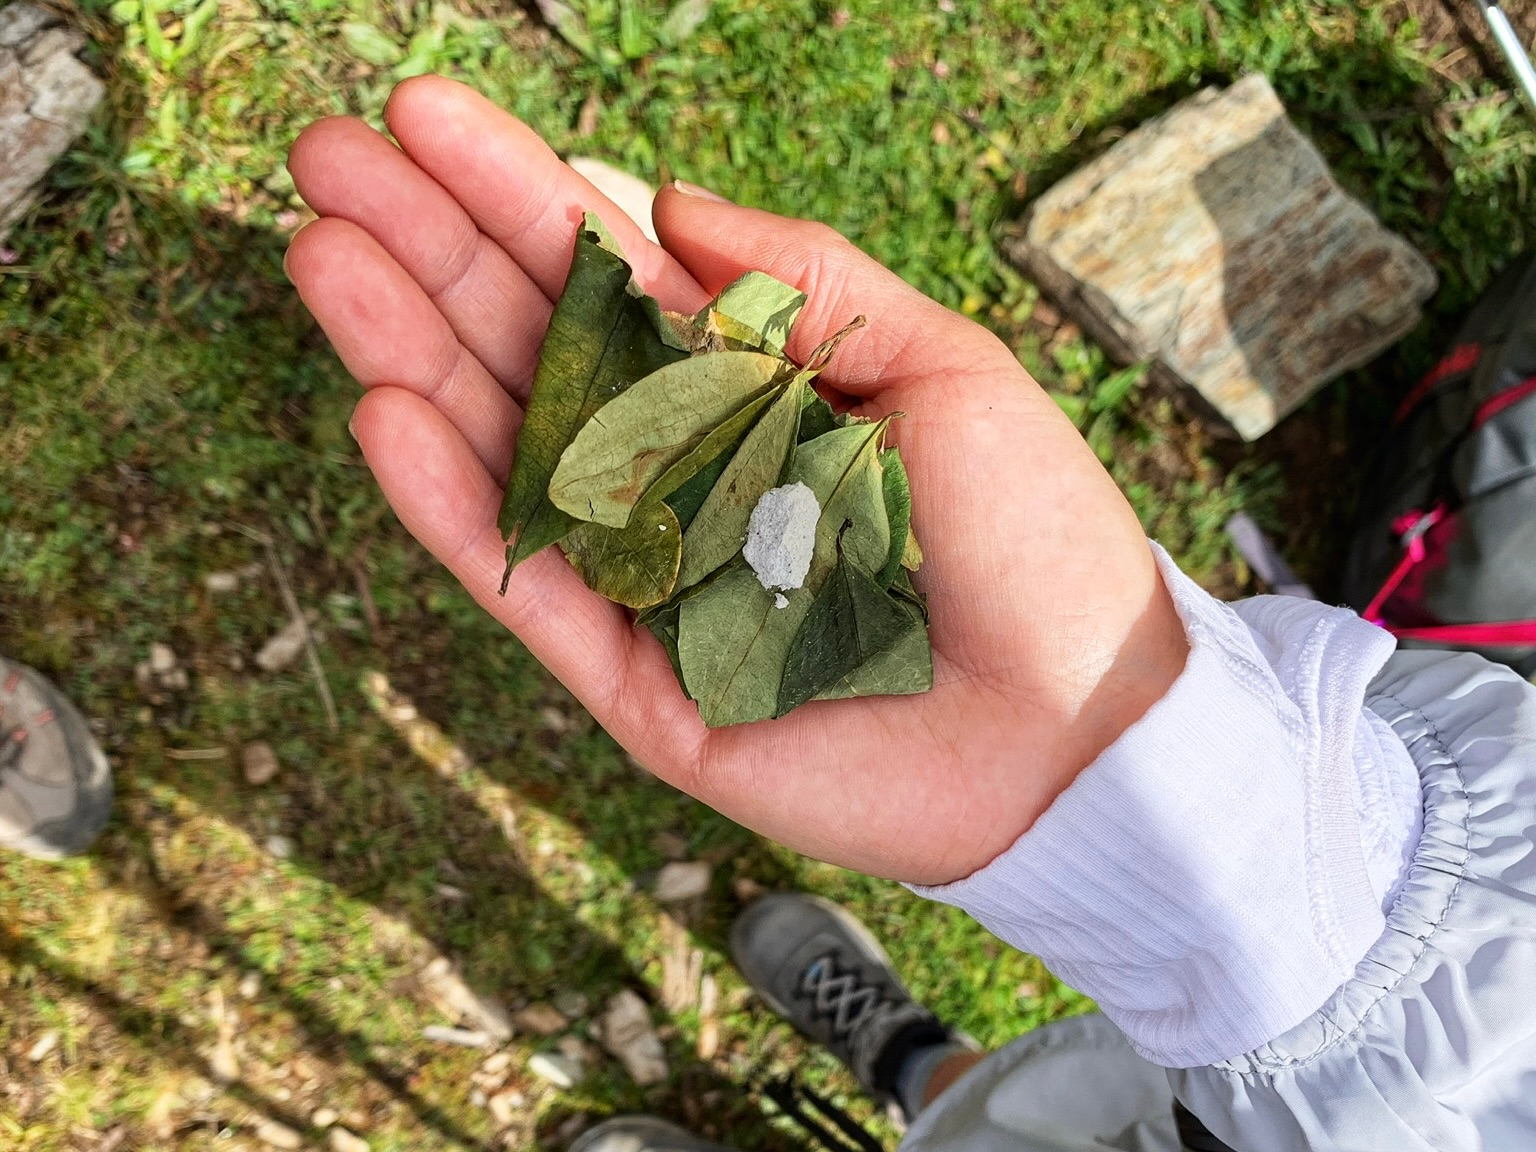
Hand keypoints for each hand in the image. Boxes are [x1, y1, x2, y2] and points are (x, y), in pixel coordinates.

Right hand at [285, 76, 1186, 885]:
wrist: (1077, 728)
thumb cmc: (1030, 539)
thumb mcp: (941, 368)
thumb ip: (804, 279)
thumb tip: (658, 198)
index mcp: (753, 395)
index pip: (611, 282)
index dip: (519, 197)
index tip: (424, 115)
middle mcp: (685, 478)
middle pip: (534, 352)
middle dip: (431, 254)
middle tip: (323, 158)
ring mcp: (651, 582)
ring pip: (510, 456)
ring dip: (412, 354)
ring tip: (323, 255)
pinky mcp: (639, 687)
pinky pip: (533, 587)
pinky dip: (458, 505)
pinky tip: (386, 410)